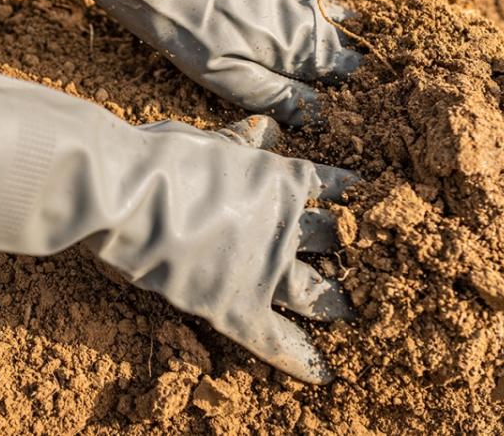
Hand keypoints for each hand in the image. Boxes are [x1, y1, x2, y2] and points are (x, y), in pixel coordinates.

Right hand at [0, 45, 356, 382]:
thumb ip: (239, 142)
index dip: (356, 197)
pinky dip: (300, 357)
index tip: (377, 205)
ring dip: (342, 302)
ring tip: (364, 315)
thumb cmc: (151, 153)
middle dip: (362, 253)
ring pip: (320, 289)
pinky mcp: (234, 304)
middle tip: (388, 268)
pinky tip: (326, 375)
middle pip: (338, 241)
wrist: (115, 187)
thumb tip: (267, 128)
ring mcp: (263, 266)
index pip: (334, 188)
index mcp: (279, 175)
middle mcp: (284, 222)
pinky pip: (277, 339)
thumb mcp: (203, 139)